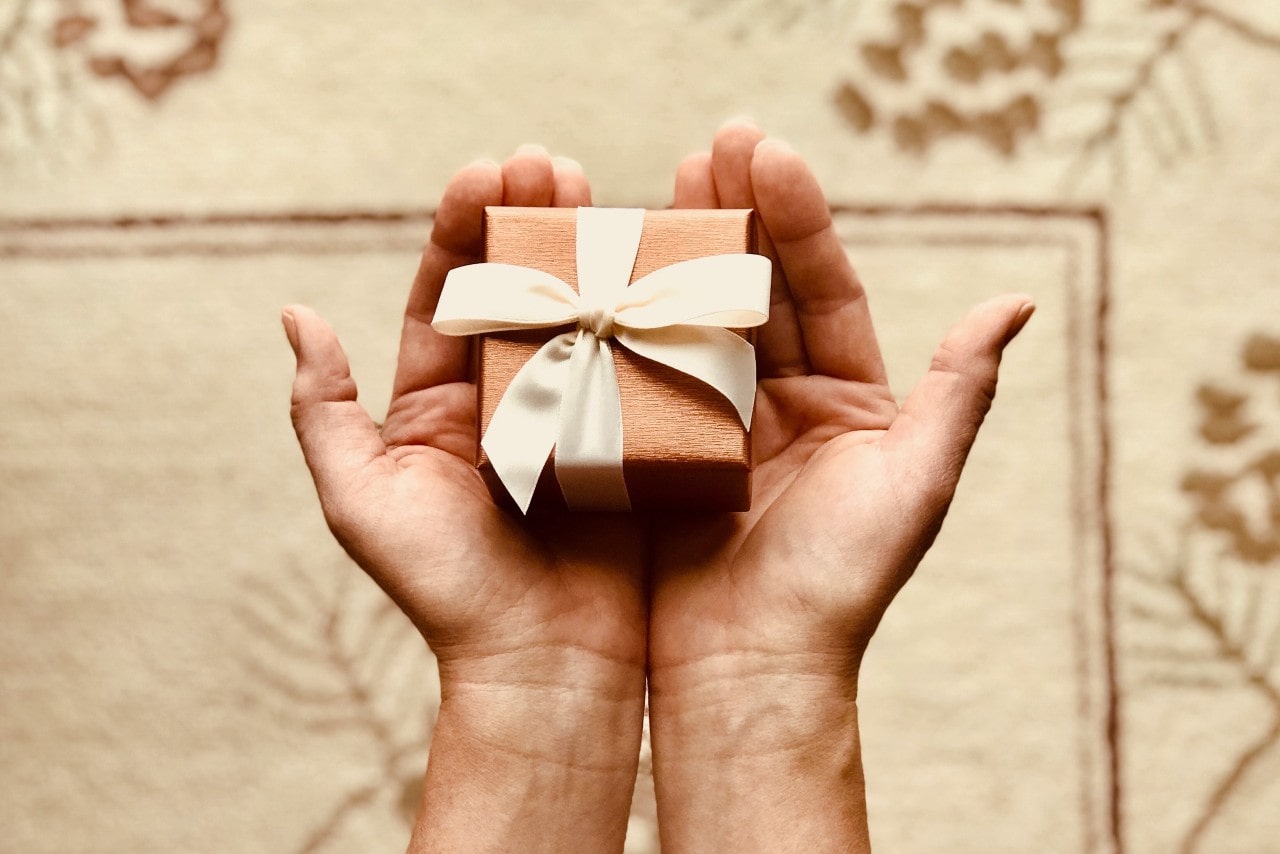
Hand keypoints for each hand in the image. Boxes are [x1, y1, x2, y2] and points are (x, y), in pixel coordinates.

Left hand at [283, 146, 646, 852]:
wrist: (542, 663)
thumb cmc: (444, 589)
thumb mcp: (362, 500)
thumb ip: (326, 413)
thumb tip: (296, 315)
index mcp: (439, 403)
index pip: (447, 296)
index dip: (462, 231)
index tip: (486, 173)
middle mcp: (506, 398)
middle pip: (517, 290)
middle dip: (530, 221)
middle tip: (551, 164)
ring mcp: (573, 413)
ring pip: (579, 313)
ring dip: (589, 249)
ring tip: (603, 191)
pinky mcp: (630, 437)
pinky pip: (637, 361)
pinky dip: (644, 310)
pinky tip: (657, 261)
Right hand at [647, 122, 1033, 850]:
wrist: (749, 668)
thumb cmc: (840, 585)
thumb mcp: (914, 483)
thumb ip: (960, 391)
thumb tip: (1017, 300)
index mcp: (844, 400)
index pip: (821, 289)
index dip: (798, 219)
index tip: (767, 154)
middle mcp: (780, 401)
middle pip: (756, 289)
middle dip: (735, 214)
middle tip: (712, 146)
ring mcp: (713, 421)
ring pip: (698, 318)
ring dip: (680, 250)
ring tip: (663, 181)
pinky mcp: (655, 448)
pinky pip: (643, 370)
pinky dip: (629, 318)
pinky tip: (609, 266)